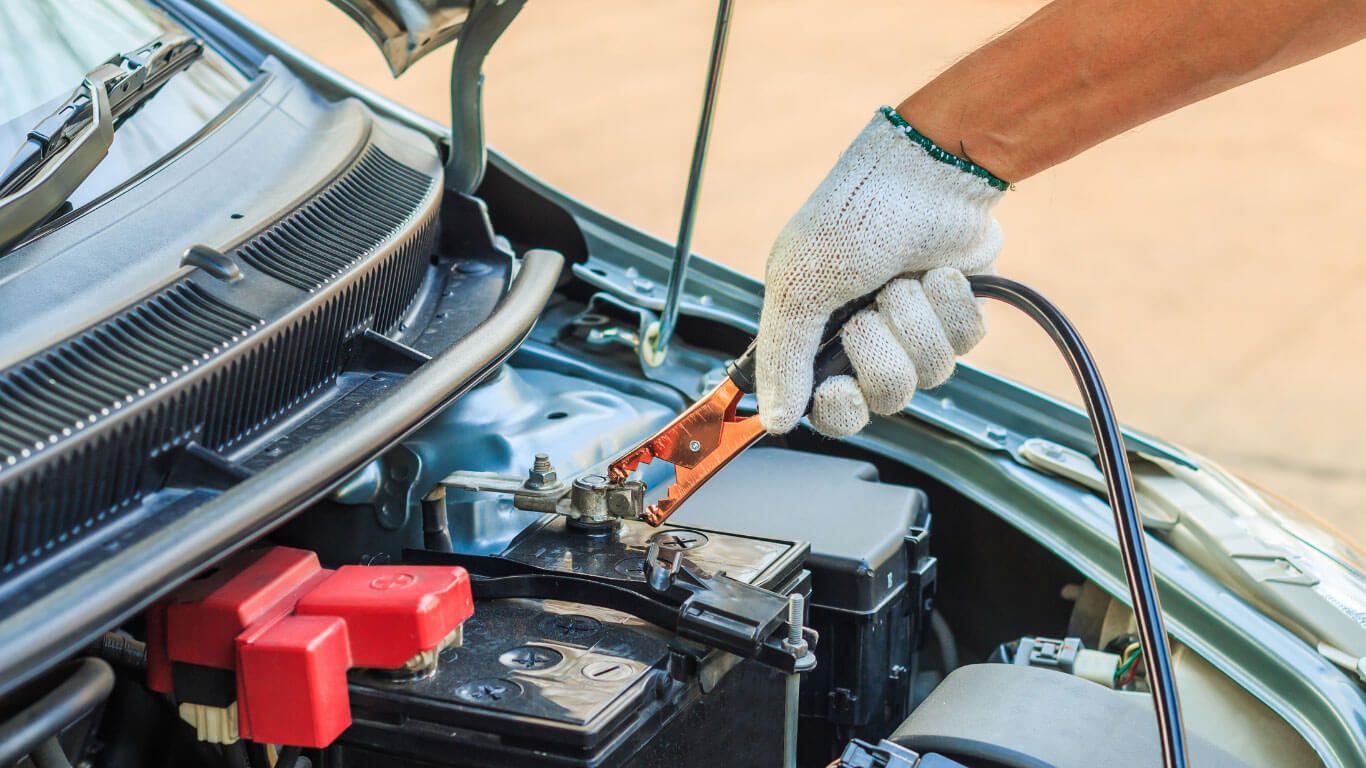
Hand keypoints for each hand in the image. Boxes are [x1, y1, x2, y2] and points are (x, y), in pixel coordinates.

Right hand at [756, 108, 1004, 436]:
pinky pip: (965, 345)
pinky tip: (940, 274)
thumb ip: (783, 357)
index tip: (839, 388)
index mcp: (818, 337)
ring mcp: (915, 329)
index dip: (839, 409)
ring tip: (905, 281)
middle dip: (881, 351)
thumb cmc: (853, 216)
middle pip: (886, 395)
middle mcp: (867, 340)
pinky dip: (952, 307)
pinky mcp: (957, 316)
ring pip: (930, 373)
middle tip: (869, 312)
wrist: (926, 172)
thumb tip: (773, 419)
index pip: (832, 410)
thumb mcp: (798, 284)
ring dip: (916, 321)